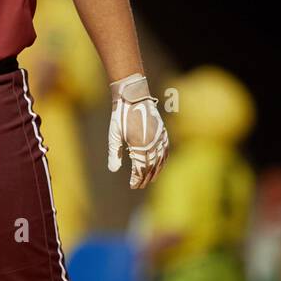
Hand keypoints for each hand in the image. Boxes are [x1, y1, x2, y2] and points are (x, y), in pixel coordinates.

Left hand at [108, 74, 168, 188]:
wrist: (133, 96)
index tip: (133, 185)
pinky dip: (164, 160)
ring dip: (156, 171)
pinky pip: (166, 149)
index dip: (137, 178)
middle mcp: (151, 142)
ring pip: (160, 159)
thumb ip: (114, 153)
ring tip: (150, 179)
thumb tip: (113, 170)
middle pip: (150, 166)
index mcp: (139, 144)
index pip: (140, 168)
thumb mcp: (113, 134)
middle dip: (145, 177)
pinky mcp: (163, 131)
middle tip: (139, 185)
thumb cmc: (120, 115)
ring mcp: (159, 137)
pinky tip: (160, 165)